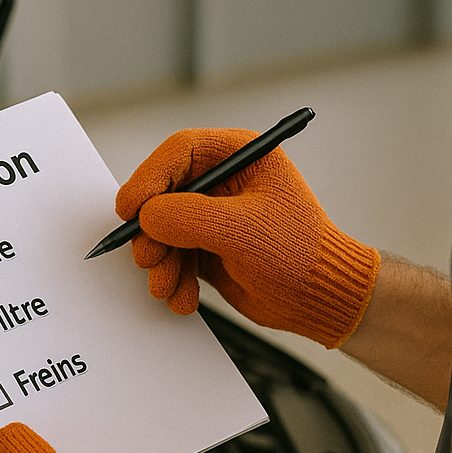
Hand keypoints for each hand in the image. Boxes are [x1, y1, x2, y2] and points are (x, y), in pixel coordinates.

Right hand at [115, 128, 379, 348]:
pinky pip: (172, 257)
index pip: (179, 152)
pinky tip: (185, 298)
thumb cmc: (300, 255)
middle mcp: (223, 181)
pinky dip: (173, 279)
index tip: (130, 208)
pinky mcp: (206, 247)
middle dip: (151, 231)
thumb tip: (146, 216)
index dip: (149, 177)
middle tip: (149, 257)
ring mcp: (212, 216)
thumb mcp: (240, 230)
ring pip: (162, 230)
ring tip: (168, 286)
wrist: (321, 300)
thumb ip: (187, 216)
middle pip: (163, 193)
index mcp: (241, 156)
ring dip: (160, 263)